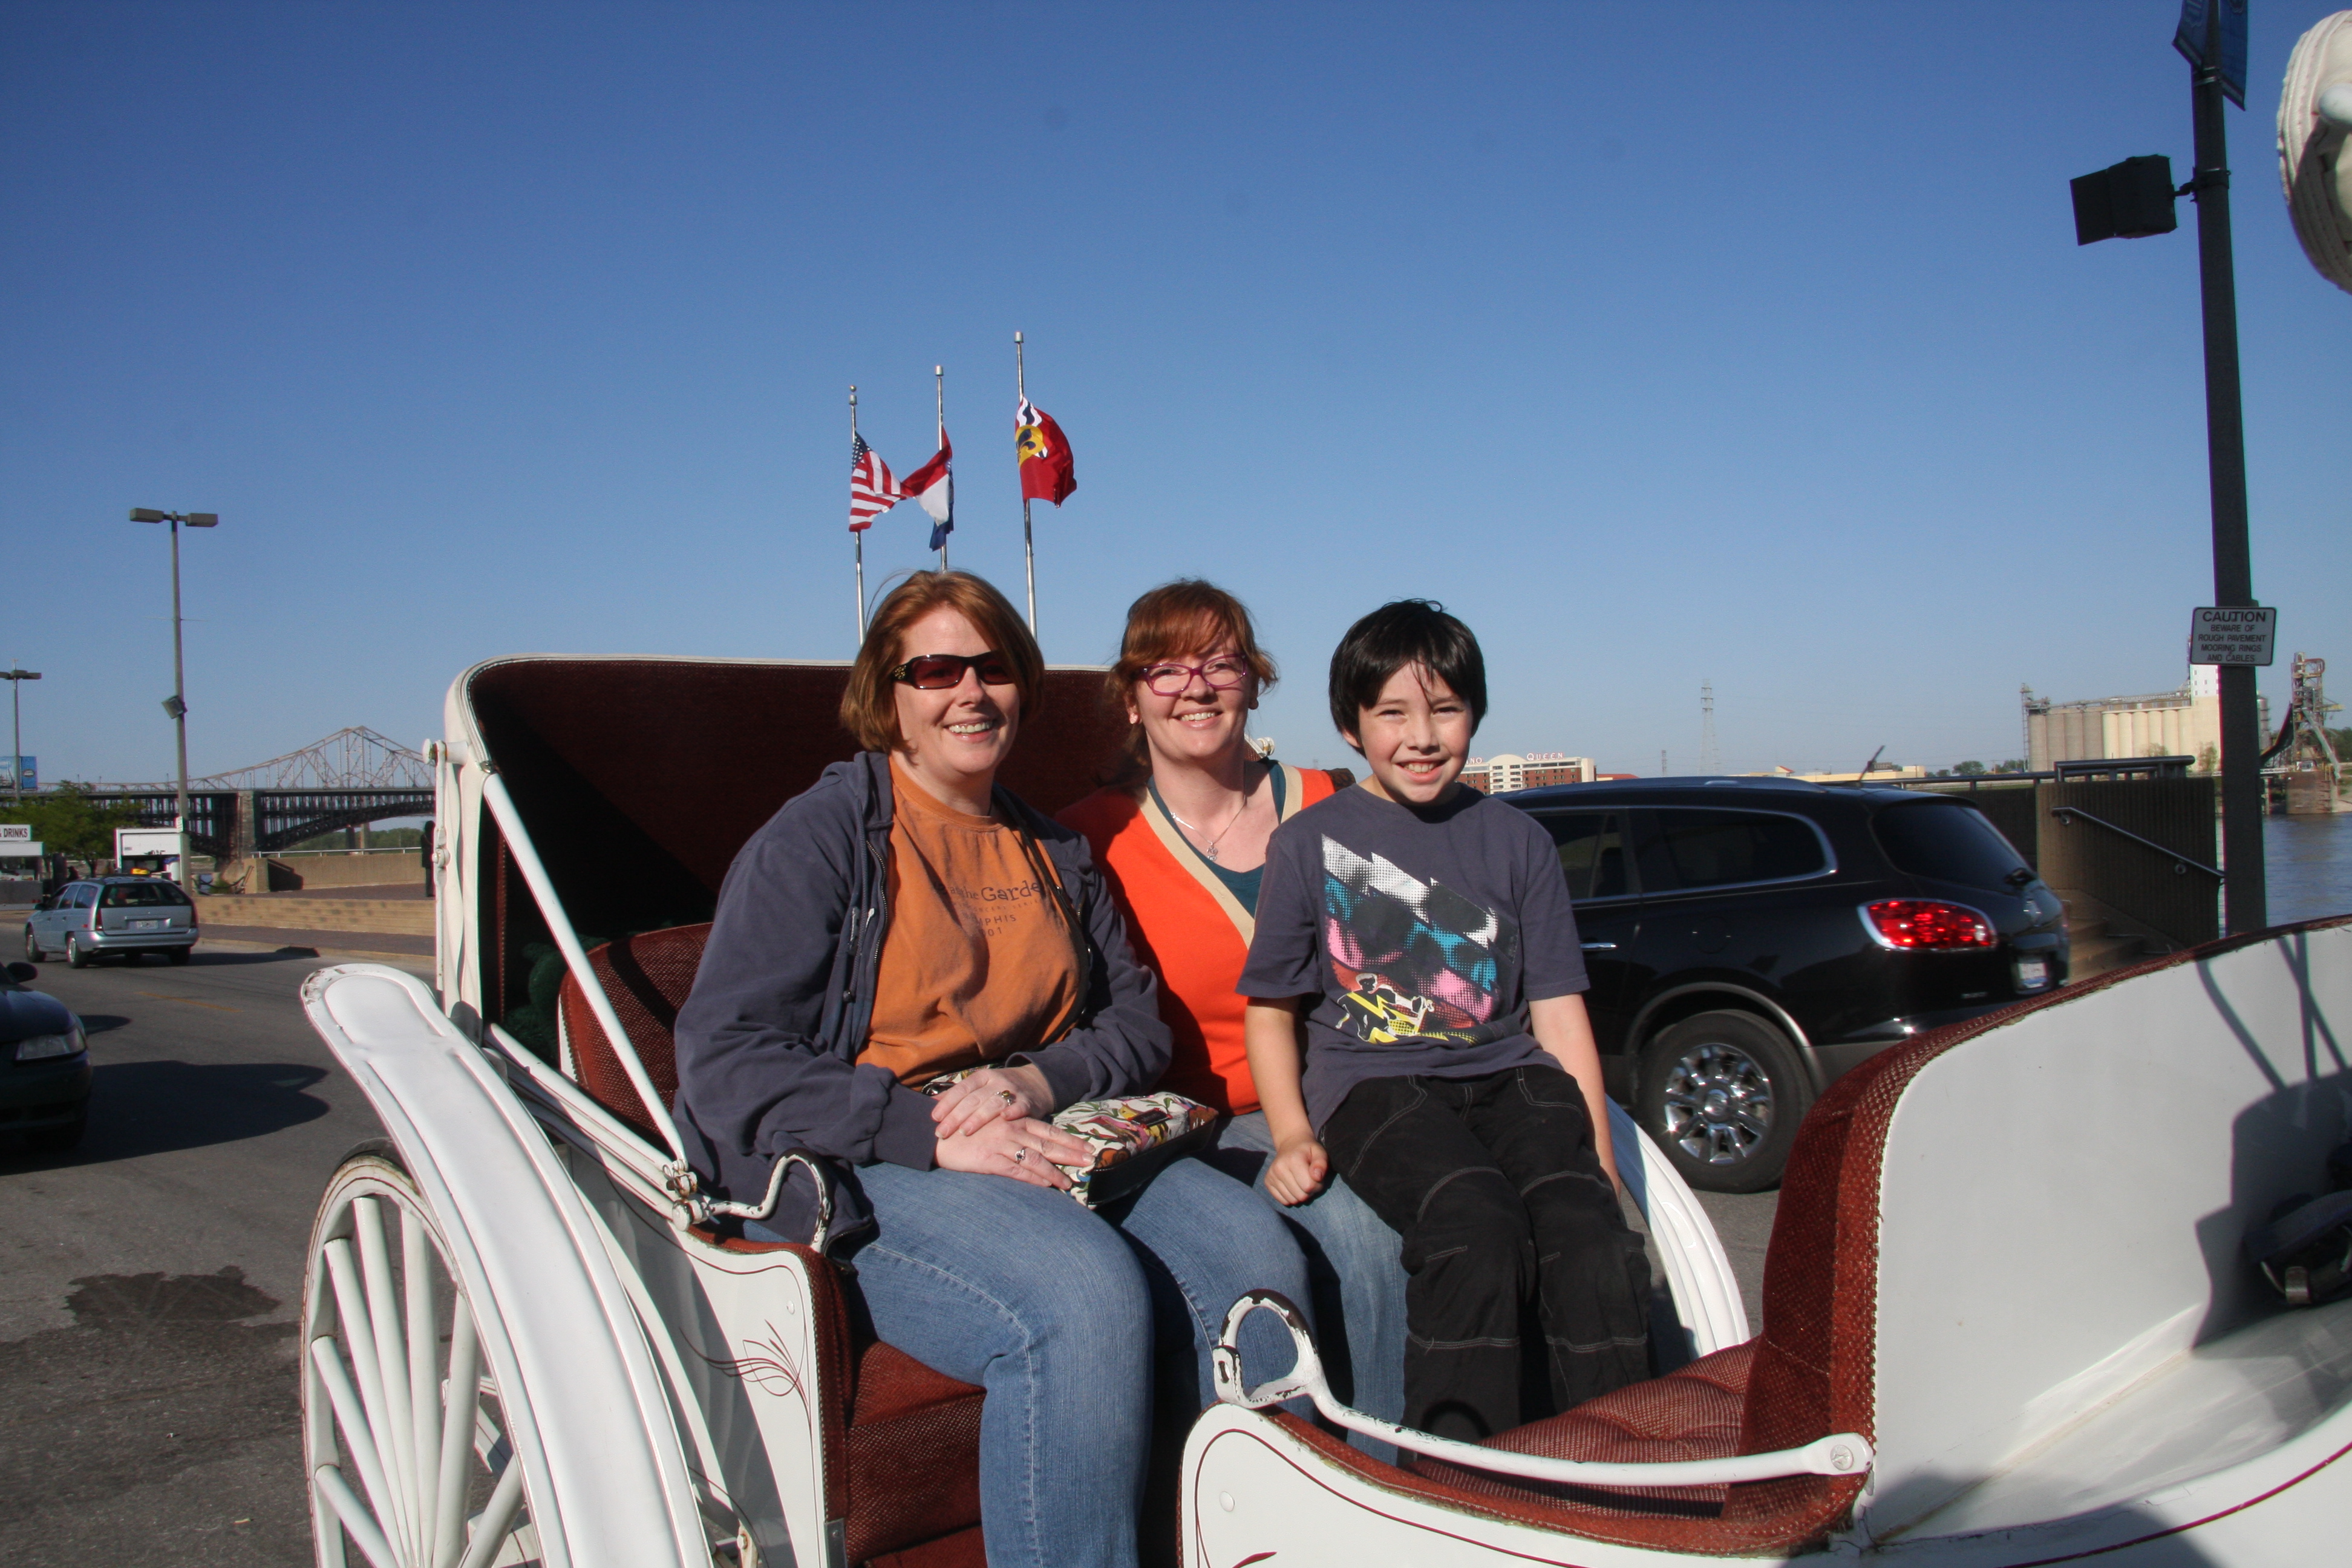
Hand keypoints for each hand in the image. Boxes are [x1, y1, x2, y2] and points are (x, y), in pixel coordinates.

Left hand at [931, 1064, 1053, 1140]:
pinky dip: (1012, 1111)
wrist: (1035, 1083)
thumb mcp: (979, 1087)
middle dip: (956, 1117)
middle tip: (942, 1132)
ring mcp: (1012, 1090)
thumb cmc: (999, 1090)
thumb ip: (958, 1096)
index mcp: (981, 1077)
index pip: (960, 1090)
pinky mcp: (1027, 1101)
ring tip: (965, 1131)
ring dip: (978, 1117)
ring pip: (992, 1103)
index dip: (946, 1103)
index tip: (934, 1118)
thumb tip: (930, 1103)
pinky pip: (1019, 1106)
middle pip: (972, 1099)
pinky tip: (1005, 1118)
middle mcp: (995, 1081)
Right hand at [932, 1114, 1096, 1190]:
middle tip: (1090, 1160)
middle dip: (1071, 1153)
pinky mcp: (990, 1159)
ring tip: (1070, 1183)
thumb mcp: (992, 1124)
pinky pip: (1017, 1171)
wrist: (934, 1134)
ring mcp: (1001, 1144)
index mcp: (1014, 1120)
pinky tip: (1046, 1186)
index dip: (1069, 1140)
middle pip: (1048, 1143)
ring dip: (1055, 1172)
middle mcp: (1011, 1129)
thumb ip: (1013, 1131)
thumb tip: (1036, 1144)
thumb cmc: (964, 1128)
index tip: (1087, 1147)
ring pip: (1036, 1159)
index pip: (1048, 1130)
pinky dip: (1034, 1179)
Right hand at [1265, 1134, 1327, 1205]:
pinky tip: (1293, 1186)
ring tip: (1302, 1183)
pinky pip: (1283, 1201)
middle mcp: (1279, 1168)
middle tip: (1310, 1181)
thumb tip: (1317, 1177)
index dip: (1317, 1185)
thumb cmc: (1307, 1151)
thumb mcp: (1319, 1152)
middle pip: (1301, 1196)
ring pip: (1292, 1200)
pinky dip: (1291, 1197)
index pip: (1309, 1186)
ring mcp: (1272, 1176)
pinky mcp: (1267, 1182)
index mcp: (1293, 1160)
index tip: (1317, 1178)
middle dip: (1309, 1192)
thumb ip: (1321, 1164)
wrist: (1290, 1144)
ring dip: (1300, 1195)